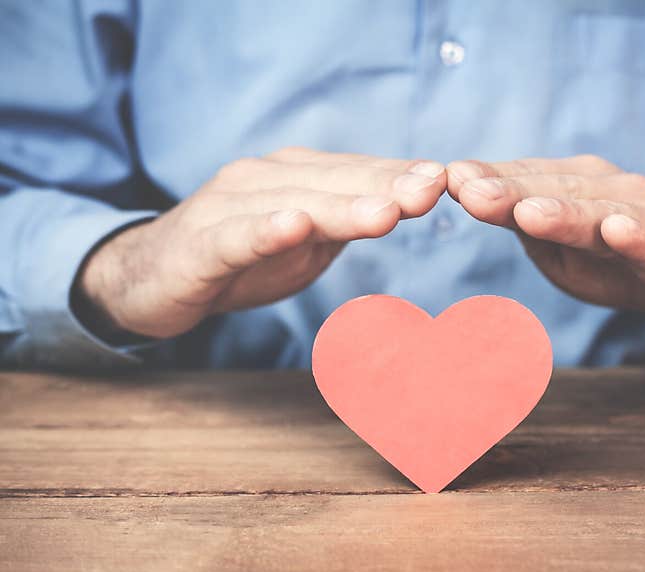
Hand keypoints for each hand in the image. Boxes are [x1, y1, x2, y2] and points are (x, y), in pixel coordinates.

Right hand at [75, 148, 445, 338]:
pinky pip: (235, 238)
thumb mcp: (303, 241)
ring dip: (341, 207)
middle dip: (385, 185)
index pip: (356, 174)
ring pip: (293, 205)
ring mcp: (228, 208)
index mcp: (295, 178)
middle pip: (333, 182)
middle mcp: (264, 180)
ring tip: (386, 212)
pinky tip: (293, 226)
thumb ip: (345, 222)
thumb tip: (402, 204)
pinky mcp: (199, 245)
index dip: (399, 175)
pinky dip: (265, 231)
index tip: (446, 178)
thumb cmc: (238, 257)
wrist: (150, 277)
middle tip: (432, 188)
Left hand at [447, 156, 644, 335]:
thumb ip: (528, 232)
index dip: (488, 180)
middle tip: (467, 188)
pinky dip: (636, 237)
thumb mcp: (564, 255)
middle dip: (510, 190)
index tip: (445, 178)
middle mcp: (608, 192)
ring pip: (598, 214)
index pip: (525, 183)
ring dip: (563, 212)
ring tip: (526, 213)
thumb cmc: (621, 265)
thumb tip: (477, 200)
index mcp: (575, 191)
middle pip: (554, 192)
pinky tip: (616, 230)